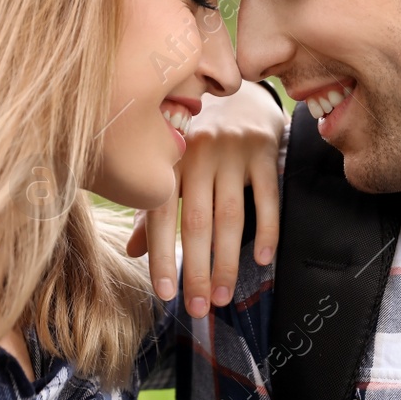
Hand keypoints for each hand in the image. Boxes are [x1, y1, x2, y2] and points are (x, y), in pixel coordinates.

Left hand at [127, 81, 284, 315]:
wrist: (240, 91)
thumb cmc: (199, 137)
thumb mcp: (172, 164)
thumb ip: (153, 206)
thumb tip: (133, 252)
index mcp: (168, 158)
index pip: (161, 216)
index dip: (161, 257)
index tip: (166, 295)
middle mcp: (197, 152)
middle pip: (195, 222)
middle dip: (196, 270)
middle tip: (199, 308)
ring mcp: (232, 150)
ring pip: (229, 216)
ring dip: (227, 262)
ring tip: (224, 296)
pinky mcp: (264, 149)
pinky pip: (267, 197)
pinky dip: (266, 231)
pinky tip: (263, 260)